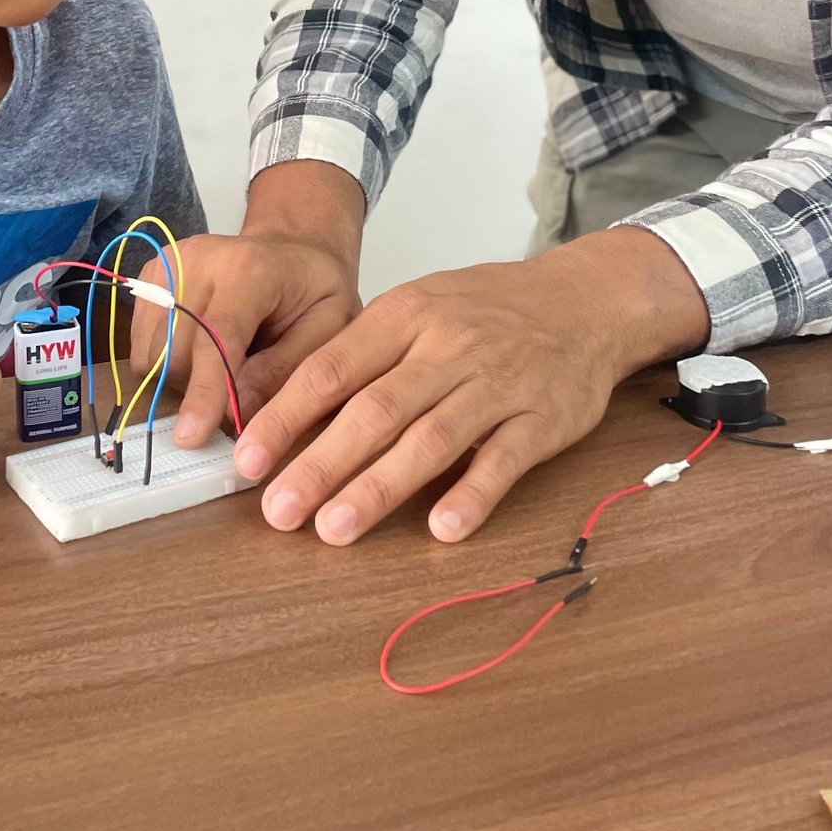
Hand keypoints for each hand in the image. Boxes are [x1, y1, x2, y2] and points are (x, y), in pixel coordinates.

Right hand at [129, 229, 360, 446]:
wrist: (292, 249)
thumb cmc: (314, 292)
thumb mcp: (328, 329)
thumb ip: (285, 371)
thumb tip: (238, 414)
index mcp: (250, 268)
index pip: (217, 336)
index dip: (204, 390)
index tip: (191, 437)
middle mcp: (199, 259)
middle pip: (176, 353)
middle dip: (200, 391)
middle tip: (237, 392)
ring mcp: (168, 265)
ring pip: (151, 355)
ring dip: (181, 380)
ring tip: (222, 367)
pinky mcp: (149, 276)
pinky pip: (140, 345)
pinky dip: (165, 364)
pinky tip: (200, 352)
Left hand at [232, 228, 709, 545]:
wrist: (584, 300)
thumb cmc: (486, 310)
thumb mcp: (420, 306)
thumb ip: (362, 353)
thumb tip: (284, 406)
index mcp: (406, 316)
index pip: (333, 369)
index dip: (286, 418)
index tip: (248, 462)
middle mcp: (447, 347)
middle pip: (375, 410)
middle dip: (320, 464)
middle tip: (277, 512)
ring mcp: (497, 383)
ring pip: (431, 439)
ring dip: (380, 488)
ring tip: (334, 529)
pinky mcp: (541, 419)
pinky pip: (503, 460)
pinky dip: (473, 494)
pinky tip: (442, 529)